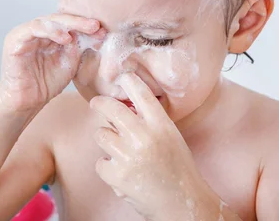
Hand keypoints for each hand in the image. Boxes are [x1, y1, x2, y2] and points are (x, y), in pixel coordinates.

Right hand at [0, 14, 103, 111]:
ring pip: (48, 20)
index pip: (67, 23)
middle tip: (96, 25)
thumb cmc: (47, 83)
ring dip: (68, 24)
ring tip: (85, 29)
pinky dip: (50, 30)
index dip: (85, 26)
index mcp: (48, 34)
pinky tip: (66, 39)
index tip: (103, 31)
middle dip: (80, 22)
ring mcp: (24, 33)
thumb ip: (79, 46)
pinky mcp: (15, 39)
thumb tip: (97, 32)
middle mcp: (36, 30)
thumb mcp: (70, 62)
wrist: (28, 102)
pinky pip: (33, 28)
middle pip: (59, 19)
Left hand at [90, 73, 213, 220]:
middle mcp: (144, 137)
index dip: (129, 80)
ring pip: (101, 134)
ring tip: (118, 149)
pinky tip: (120, 170)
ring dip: (106, 139)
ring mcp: (129, 156)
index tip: (122, 76)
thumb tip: (123, 105)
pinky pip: (100, 161)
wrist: (181, 202)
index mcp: (161, 125)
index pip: (141, 94)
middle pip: (111, 108)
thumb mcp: (171, 137)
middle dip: (100, 103)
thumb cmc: (177, 168)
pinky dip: (107, 166)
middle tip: (96, 103)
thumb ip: (151, 121)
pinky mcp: (117, 175)